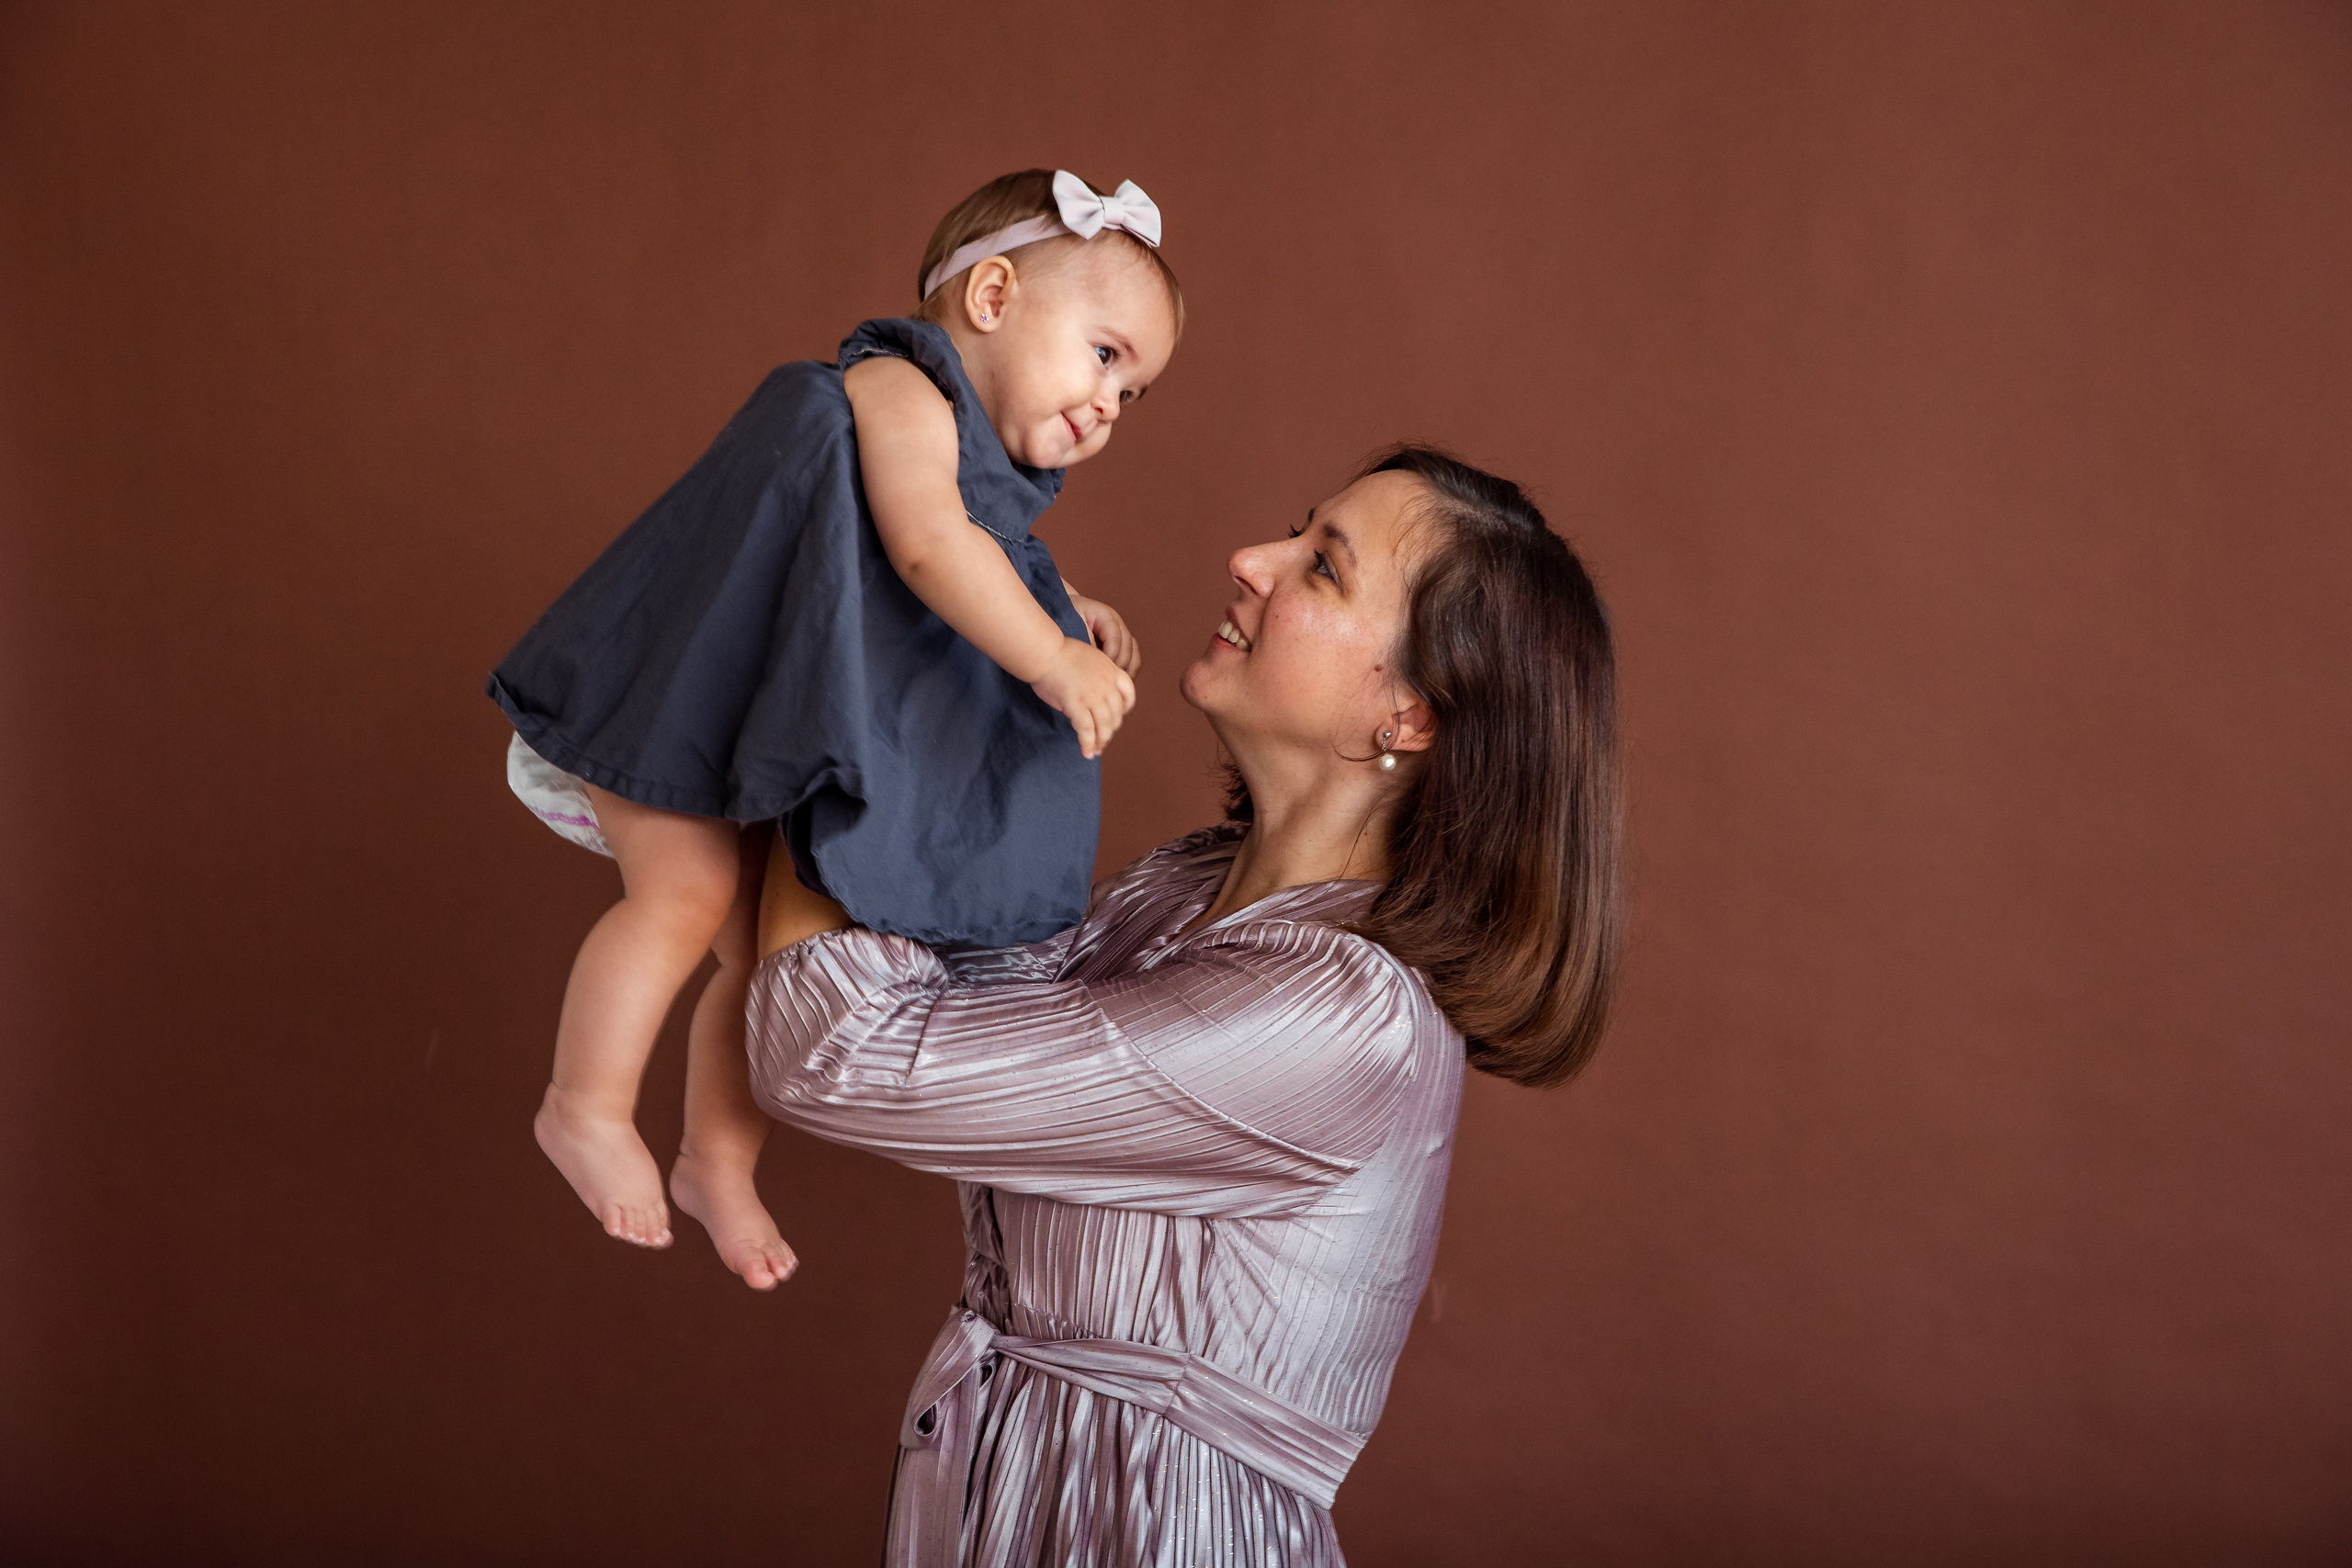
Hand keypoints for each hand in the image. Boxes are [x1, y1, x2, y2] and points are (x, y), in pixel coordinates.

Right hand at [1030, 637, 1136, 758]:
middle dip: (1110, 731)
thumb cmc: (1059, 654)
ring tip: (1095, 752)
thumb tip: (1090, 702)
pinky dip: (1087, 744)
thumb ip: (1095, 679)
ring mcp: (1093, 695)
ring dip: (1100, 742)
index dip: (1124, 710)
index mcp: (1111, 670)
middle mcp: (1107, 684)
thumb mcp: (1089, 660)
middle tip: (1102, 742)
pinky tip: (1086, 752)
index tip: (1116, 719)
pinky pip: (1086, 730)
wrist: (1045, 651)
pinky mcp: (1077, 704)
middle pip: (1116, 715)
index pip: (1129, 694)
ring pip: (1104, 726)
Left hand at [1065, 589, 1141, 676]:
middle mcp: (1118, 624)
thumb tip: (1094, 665)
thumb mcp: (1070, 627)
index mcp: (1106, 616)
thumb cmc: (1064, 620)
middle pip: (1128, 648)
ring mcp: (1122, 634)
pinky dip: (1127, 673)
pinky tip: (1116, 684)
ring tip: (1113, 686)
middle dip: (1118, 667)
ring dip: (1126, 673)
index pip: (1115, 639)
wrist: (1062, 614)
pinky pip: (1133, 660)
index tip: (1098, 672)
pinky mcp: (1121, 645)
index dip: (1109, 658)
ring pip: (1133, 656)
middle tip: (1105, 682)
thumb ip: (1084, 642)